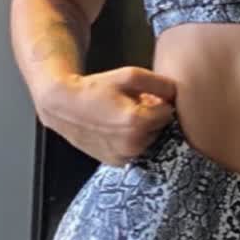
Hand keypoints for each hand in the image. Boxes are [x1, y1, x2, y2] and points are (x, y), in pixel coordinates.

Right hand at [45, 68, 177, 166]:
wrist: (63, 106)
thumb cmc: (95, 89)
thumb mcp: (128, 76)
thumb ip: (159, 83)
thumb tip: (176, 93)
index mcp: (137, 123)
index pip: (168, 113)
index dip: (158, 102)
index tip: (144, 97)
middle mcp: (132, 144)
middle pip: (160, 129)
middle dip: (151, 117)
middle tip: (131, 105)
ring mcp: (124, 156)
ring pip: (149, 141)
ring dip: (142, 130)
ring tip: (121, 117)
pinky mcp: (116, 163)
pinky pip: (135, 151)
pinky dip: (131, 141)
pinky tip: (115, 129)